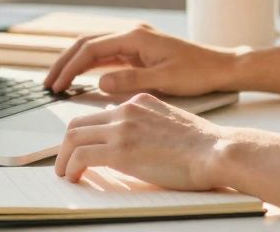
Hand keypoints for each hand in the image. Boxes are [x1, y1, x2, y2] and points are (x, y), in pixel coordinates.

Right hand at [43, 26, 241, 94]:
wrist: (220, 66)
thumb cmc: (197, 73)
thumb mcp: (164, 80)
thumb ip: (130, 81)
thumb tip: (99, 82)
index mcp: (135, 36)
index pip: (92, 48)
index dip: (71, 67)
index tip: (57, 85)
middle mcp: (132, 34)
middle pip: (86, 43)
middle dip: (64, 62)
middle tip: (47, 83)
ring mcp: (134, 41)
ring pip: (94, 48)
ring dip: (74, 62)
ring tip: (57, 81)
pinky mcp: (138, 50)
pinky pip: (106, 55)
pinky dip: (89, 66)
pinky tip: (80, 79)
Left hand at [54, 93, 228, 189]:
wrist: (215, 150)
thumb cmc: (202, 145)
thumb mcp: (170, 122)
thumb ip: (147, 124)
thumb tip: (131, 136)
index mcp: (140, 101)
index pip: (100, 114)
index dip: (85, 133)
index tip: (81, 148)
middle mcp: (127, 109)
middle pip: (80, 122)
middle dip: (67, 145)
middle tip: (65, 162)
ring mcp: (122, 128)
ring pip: (74, 137)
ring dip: (63, 158)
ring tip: (65, 173)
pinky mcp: (120, 150)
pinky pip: (81, 157)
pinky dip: (70, 168)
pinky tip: (74, 177)